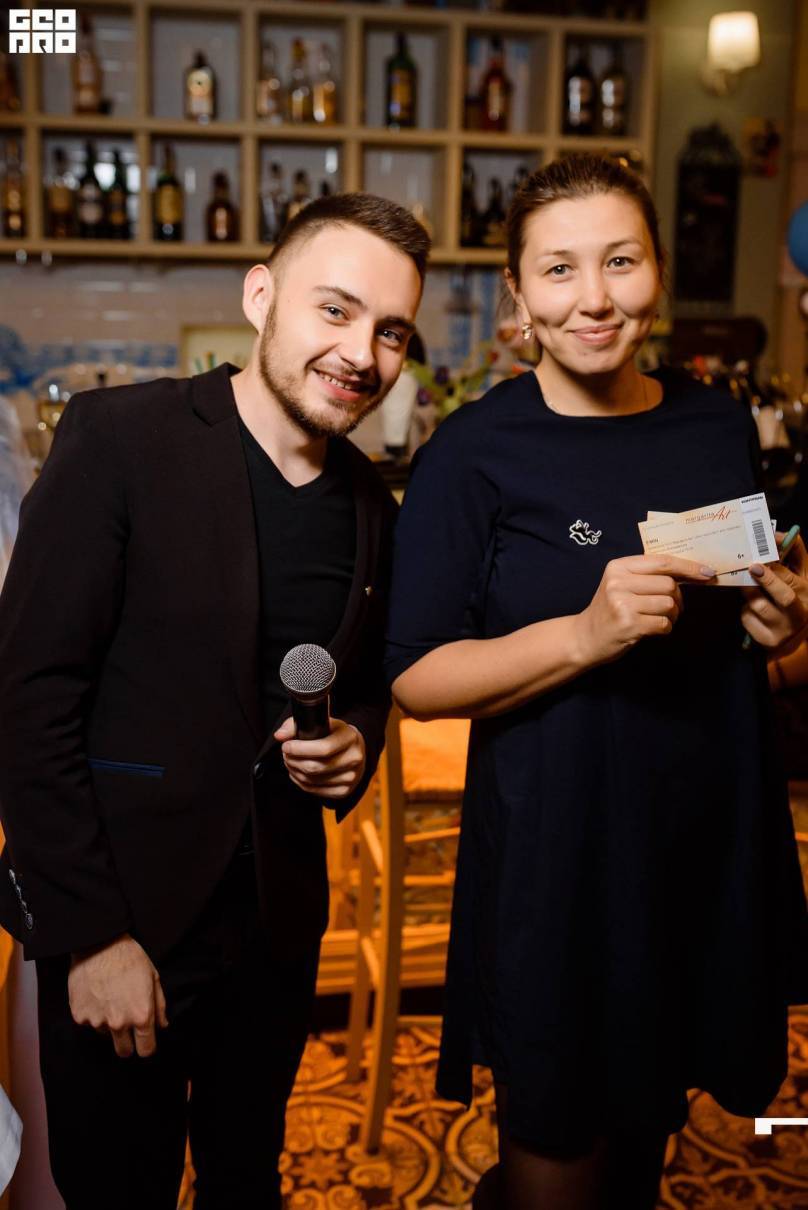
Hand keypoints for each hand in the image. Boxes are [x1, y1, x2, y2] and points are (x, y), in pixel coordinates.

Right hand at [68, 933, 167, 1057]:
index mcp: (140, 1015)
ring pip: (106, 1034)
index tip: (145, 1041)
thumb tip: (161, 1025)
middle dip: (128, 1043)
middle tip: (127, 1025)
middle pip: (124, 1051)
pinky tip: (96, 994)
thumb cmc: (129, 958)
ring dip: (109, 1023)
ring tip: (110, 998)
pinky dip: (93, 1013)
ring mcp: (97, 1021)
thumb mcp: (153, 977)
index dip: (147, 1046)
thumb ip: (159, 1006)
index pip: (146, 1050)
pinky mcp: (80, 1016)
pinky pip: (89, 1022)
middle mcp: (119, 1023)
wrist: (98, 944)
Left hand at [273, 715, 365, 799]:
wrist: (355, 750)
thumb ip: (296, 725)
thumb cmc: (333, 734)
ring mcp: (351, 776)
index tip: (286, 746)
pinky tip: (297, 773)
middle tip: (286, 755)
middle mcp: (354, 758)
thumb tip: (279, 735)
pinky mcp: (345, 790)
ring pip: (313, 780)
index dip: (300, 749)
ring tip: (290, 762)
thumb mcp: (321, 722)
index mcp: (351, 737)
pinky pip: (315, 790)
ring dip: (295, 772)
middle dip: (294, 761)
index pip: (324, 748)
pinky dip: (301, 783)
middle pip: (315, 767)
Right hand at [574, 554, 716, 666]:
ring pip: (668, 604)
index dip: (689, 567)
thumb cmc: (610, 610)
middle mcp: (618, 582)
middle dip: (677, 598)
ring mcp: (622, 603)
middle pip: (669, 584)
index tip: (708, 573)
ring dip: (671, 615)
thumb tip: (693, 571)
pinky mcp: (628, 624)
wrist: (585, 637)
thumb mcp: (622, 584)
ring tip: (658, 619)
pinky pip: (663, 623)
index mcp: (618, 566)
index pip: (662, 562)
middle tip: (671, 608)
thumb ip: (648, 575)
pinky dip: (664, 628)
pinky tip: (652, 629)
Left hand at [741, 533, 807, 652]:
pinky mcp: (765, 640)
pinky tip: (749, 606)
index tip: (761, 556)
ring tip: (744, 583)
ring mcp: (782, 630)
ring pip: (759, 606)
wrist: (793, 638)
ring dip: (748, 592)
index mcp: (807, 595)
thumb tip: (777, 533)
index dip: (777, 567)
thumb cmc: (796, 597)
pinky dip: (744, 610)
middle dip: (767, 580)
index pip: (793, 580)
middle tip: (753, 567)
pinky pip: (747, 619)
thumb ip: (794, 553)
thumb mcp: (801, 575)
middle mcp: (798, 615)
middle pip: (783, 596)